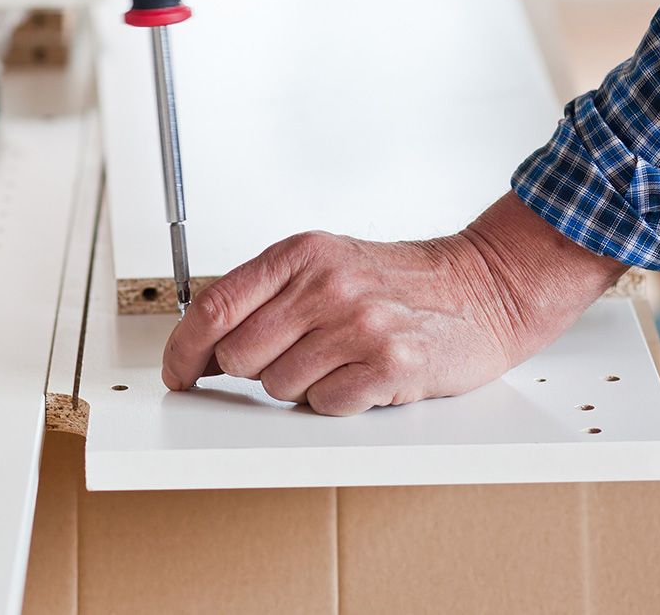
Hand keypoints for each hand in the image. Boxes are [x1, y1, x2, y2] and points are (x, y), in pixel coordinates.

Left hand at [162, 192, 626, 414]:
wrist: (482, 288)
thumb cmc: (399, 282)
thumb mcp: (325, 264)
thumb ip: (265, 296)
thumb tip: (202, 345)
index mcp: (301, 255)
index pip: (214, 306)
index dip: (183, 348)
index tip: (177, 373)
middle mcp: (327, 285)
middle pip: (239, 355)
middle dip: (252, 371)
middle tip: (290, 358)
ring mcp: (359, 324)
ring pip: (279, 387)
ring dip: (300, 387)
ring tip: (338, 361)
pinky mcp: (389, 364)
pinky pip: (326, 405)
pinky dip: (336, 402)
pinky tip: (361, 377)